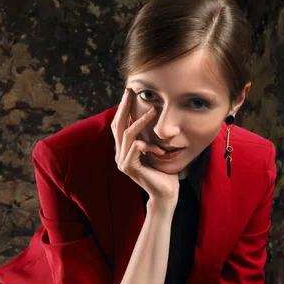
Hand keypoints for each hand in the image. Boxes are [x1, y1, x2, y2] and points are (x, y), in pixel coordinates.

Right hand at [111, 87, 179, 203]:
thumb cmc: (164, 172)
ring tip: (154, 111)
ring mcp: (122, 162)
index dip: (123, 108)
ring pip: (128, 135)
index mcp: (124, 150)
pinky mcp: (129, 167)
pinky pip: (137, 147)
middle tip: (131, 91)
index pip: (119, 125)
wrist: (166, 193)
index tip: (130, 91)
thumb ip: (149, 136)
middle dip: (124, 106)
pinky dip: (149, 145)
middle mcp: (120, 155)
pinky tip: (160, 149)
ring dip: (141, 121)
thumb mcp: (156, 149)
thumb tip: (153, 114)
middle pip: (117, 125)